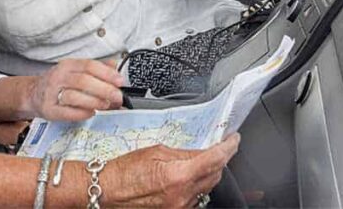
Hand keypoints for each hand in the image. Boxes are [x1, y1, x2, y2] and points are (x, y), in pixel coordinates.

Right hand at [28, 59, 123, 120]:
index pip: (89, 65)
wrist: (33, 94)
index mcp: (68, 65)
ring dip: (94, 101)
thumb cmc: (59, 83)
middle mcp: (58, 77)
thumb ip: (97, 69)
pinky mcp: (49, 109)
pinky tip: (91, 112)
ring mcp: (52, 93)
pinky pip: (67, 112)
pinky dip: (82, 113)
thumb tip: (116, 68)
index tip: (120, 81)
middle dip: (104, 89)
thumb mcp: (76, 71)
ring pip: (75, 96)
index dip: (106, 73)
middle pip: (83, 81)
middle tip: (118, 97)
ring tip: (105, 105)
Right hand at [106, 134, 240, 207]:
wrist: (108, 190)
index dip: (229, 147)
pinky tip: (187, 177)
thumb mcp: (157, 151)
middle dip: (219, 160)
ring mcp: (180, 207)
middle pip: (215, 175)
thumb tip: (202, 152)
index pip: (215, 159)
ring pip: (207, 188)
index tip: (233, 140)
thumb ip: (184, 153)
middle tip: (217, 147)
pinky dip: (196, 186)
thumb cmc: (125, 170)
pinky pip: (195, 198)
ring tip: (199, 161)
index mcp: (178, 176)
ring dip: (208, 173)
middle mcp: (182, 195)